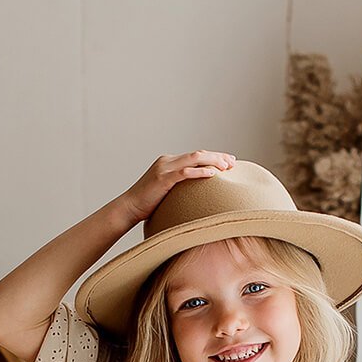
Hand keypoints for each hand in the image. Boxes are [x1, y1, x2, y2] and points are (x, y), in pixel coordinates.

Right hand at [118, 150, 236, 223]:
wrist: (129, 207)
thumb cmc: (147, 204)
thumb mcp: (166, 191)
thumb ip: (179, 187)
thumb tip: (196, 194)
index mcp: (169, 162)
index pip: (195, 155)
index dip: (213, 157)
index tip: (228, 162)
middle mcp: (168, 161)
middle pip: (198, 153)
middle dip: (218, 156)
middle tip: (233, 161)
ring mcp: (165, 168)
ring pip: (194, 159)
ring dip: (213, 161)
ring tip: (227, 167)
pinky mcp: (163, 179)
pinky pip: (185, 172)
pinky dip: (200, 172)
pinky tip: (212, 174)